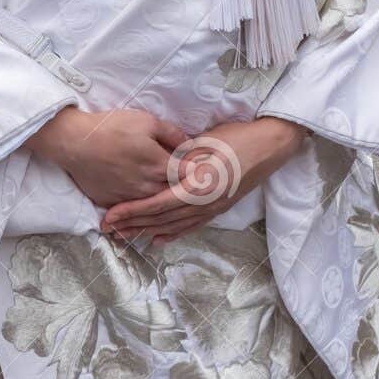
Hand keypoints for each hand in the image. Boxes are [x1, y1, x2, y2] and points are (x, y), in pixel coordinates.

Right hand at [29, 105, 187, 206]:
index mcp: (160, 167)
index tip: (208, 173)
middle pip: (174, 195)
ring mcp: (130, 199)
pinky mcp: (113, 204)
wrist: (75, 143)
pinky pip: (133, 209)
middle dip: (186, 192)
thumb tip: (190, 144)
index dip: (200, 175)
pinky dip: (141, 209)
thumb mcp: (146, 121)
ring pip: (154, 205)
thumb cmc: (111, 128)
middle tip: (195, 189)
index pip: (189, 177)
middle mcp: (148, 189)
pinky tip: (146, 207)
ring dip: (165, 203)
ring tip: (174, 200)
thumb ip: (171, 133)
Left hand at [99, 115, 308, 245]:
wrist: (270, 147)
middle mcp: (204, 203)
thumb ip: (179, 158)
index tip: (110, 215)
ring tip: (126, 236)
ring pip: (174, 226)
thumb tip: (156, 166)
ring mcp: (212, 209)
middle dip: (134, 225)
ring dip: (149, 231)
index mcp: (197, 186)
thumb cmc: (237, 138)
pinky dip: (173, 234)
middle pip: (162, 219)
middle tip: (109, 230)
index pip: (157, 203)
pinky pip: (191, 226)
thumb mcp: (204, 143)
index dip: (132, 211)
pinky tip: (158, 240)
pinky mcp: (218, 210)